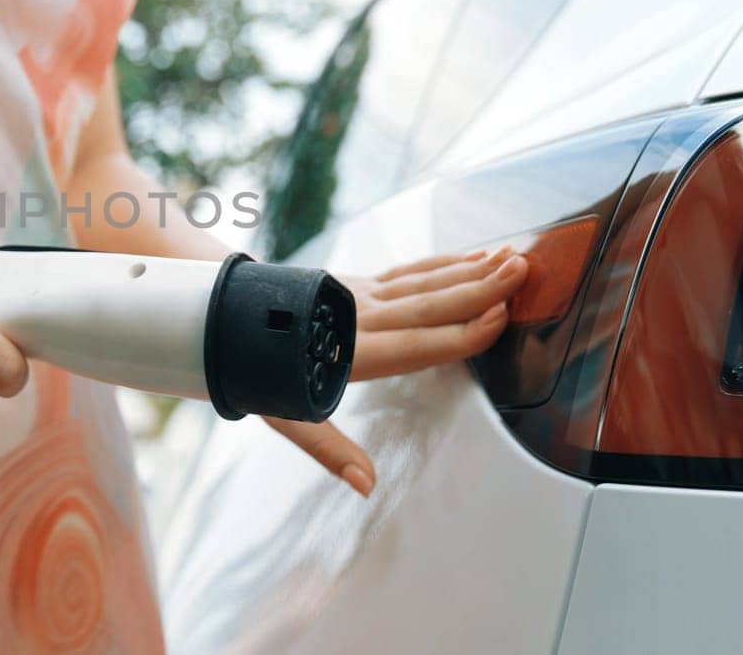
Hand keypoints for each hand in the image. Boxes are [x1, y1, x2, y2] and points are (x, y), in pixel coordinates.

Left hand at [256, 249, 526, 496]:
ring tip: (509, 258)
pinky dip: (441, 264)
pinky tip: (470, 256)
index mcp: (348, 352)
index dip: (458, 333)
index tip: (498, 318)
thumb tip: (365, 486)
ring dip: (467, 270)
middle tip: (520, 272)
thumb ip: (329, 449)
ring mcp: (358, 295)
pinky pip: (408, 273)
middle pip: (427, 304)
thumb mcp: (284, 415)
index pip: (415, 344)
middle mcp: (358, 317)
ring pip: (422, 282)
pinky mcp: (356, 284)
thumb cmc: (255, 369)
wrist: (221, 315)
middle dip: (476, 289)